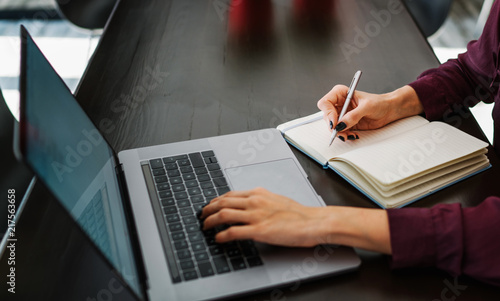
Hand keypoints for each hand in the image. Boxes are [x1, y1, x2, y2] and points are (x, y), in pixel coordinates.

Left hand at [200, 188, 331, 246]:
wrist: (312, 221)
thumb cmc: (298, 213)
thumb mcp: (275, 200)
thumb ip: (261, 201)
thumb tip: (249, 206)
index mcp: (258, 193)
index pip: (230, 194)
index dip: (216, 200)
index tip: (210, 205)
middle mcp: (254, 201)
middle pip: (222, 202)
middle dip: (208, 209)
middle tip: (202, 216)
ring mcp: (255, 215)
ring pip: (223, 214)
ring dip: (210, 221)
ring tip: (205, 227)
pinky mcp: (259, 230)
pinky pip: (233, 231)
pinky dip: (221, 235)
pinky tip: (218, 238)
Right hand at [317, 85, 423, 140]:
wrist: (389, 110)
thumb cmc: (380, 102)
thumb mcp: (367, 107)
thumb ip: (353, 116)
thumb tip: (341, 124)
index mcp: (341, 94)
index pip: (326, 102)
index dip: (328, 113)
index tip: (334, 122)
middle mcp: (339, 104)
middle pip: (327, 116)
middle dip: (333, 126)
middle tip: (341, 132)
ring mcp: (342, 115)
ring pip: (333, 126)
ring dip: (340, 133)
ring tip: (350, 135)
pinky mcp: (347, 124)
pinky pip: (341, 132)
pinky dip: (345, 135)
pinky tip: (354, 135)